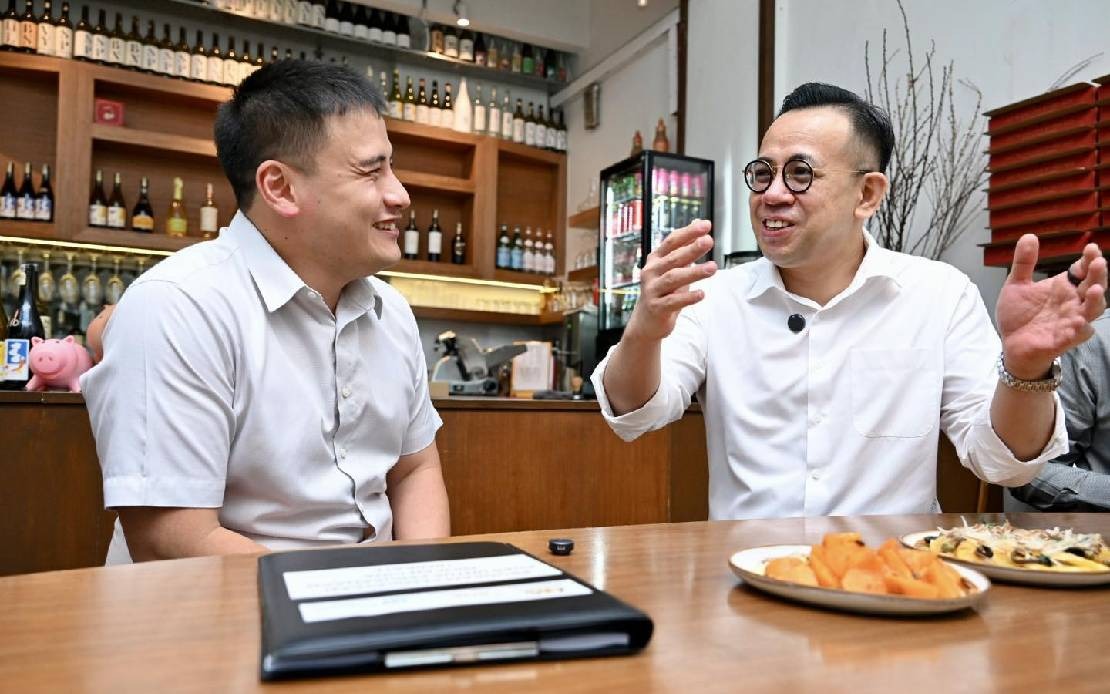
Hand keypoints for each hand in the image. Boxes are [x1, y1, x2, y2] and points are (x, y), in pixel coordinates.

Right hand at [624, 219, 717, 342]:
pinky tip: (701, 294)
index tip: (706, 225)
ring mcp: (652, 290)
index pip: (672, 241)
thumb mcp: (673, 267)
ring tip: (713, 268)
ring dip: (694, 272)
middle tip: (708, 241)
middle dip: (692, 249)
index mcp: (656, 259)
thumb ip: (685, 246)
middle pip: (673, 258)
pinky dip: (688, 297)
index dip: (688, 233)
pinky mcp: (656, 307)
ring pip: (673, 278)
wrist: (646, 321)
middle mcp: (651, 272)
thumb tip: (696, 222)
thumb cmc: (664, 291)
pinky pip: (673, 301)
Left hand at [996, 234, 1106, 378]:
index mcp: (1064, 287)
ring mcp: (1071, 321)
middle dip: (1098, 275)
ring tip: (1097, 289)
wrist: (1010, 344)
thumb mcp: (1016, 284)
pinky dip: (1079, 328)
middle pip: (1094, 286)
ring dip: (1097, 300)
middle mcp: (1072, 303)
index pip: (1083, 270)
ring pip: (1092, 310)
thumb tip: (1029, 236)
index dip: (1089, 260)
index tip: (1091, 248)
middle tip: (1098, 262)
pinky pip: (1077, 334)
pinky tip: (1079, 321)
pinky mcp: (1063, 339)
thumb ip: (1024, 262)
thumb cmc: (1018, 315)